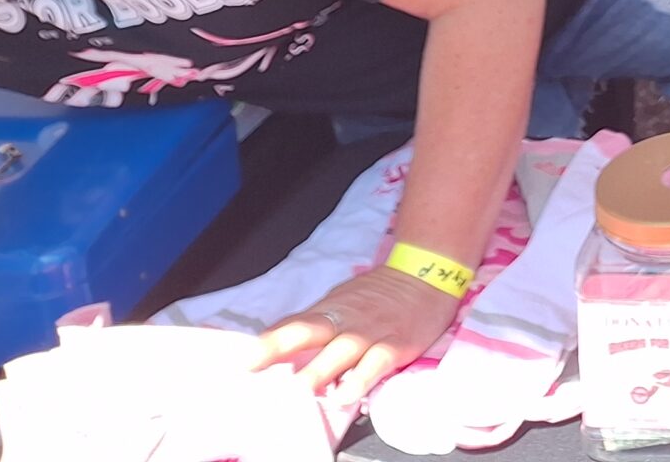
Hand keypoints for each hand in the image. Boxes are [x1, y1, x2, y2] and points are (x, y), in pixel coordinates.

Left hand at [255, 265, 460, 398]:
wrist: (428, 273)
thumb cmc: (380, 293)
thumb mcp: (343, 301)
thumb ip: (315, 325)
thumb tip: (281, 353)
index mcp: (329, 309)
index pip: (291, 325)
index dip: (266, 344)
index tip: (241, 363)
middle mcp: (345, 319)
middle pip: (308, 331)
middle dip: (280, 350)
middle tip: (256, 372)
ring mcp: (371, 331)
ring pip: (340, 352)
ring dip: (318, 371)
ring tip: (299, 392)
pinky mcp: (396, 344)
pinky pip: (376, 364)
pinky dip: (360, 380)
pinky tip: (346, 396)